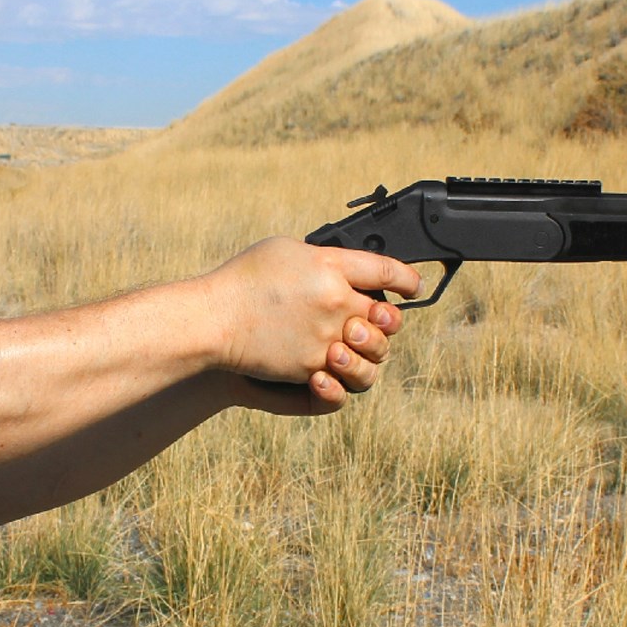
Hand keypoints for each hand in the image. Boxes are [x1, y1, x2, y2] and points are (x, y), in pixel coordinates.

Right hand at [201, 237, 418, 408]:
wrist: (214, 319)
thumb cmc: (244, 279)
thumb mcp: (285, 250)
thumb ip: (323, 258)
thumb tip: (344, 267)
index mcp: (330, 266)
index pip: (386, 268)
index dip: (407, 277)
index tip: (412, 284)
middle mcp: (336, 301)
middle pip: (387, 314)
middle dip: (389, 317)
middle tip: (381, 316)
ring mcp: (326, 336)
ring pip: (375, 350)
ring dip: (373, 346)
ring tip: (355, 340)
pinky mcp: (312, 366)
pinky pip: (348, 375)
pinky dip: (346, 370)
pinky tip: (336, 360)